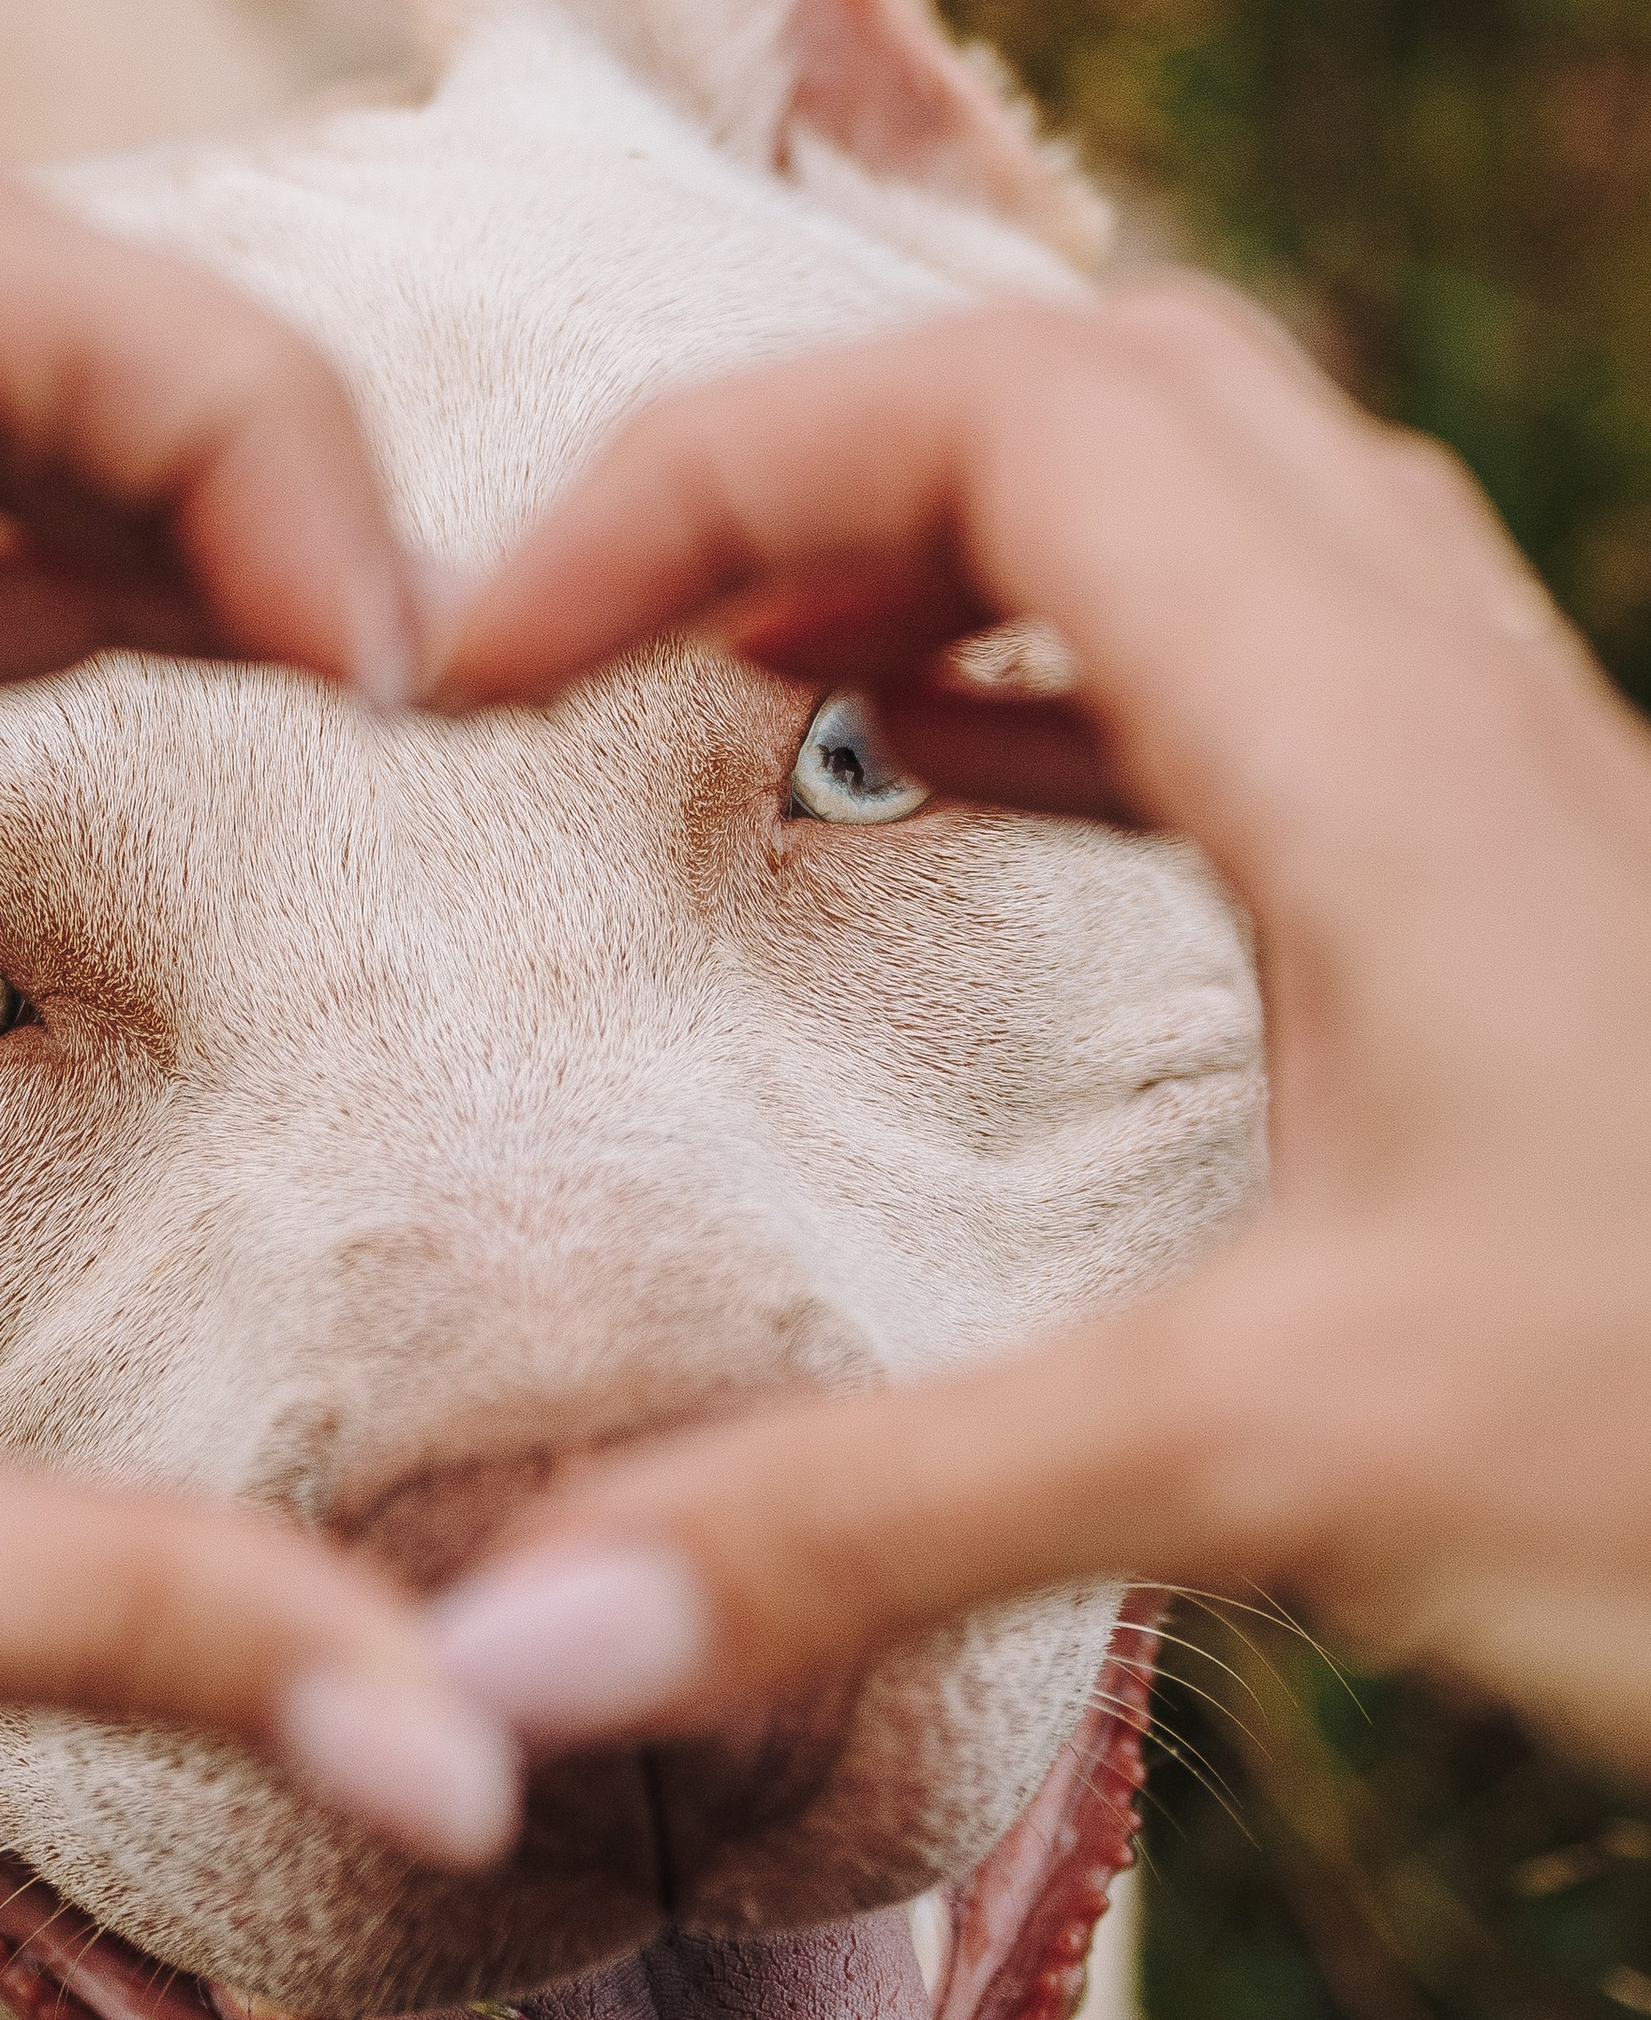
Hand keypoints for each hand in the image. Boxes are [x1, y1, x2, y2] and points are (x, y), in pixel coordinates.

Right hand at [424, 284, 1650, 1774]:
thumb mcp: (1285, 1466)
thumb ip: (878, 1519)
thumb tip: (508, 1642)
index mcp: (1372, 745)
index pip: (1001, 408)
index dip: (705, 468)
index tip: (487, 653)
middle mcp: (1457, 697)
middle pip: (1107, 377)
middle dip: (814, 450)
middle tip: (601, 623)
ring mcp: (1515, 786)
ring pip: (1216, 500)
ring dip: (962, 530)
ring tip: (744, 668)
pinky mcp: (1532, 905)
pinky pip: (1276, 669)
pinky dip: (1076, 670)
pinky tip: (958, 789)